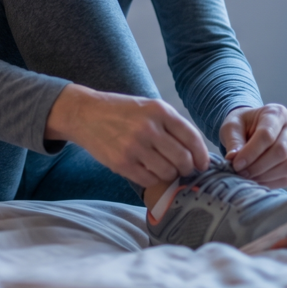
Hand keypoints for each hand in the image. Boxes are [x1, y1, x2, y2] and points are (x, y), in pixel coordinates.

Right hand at [45, 83, 209, 187]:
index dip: (201, 156)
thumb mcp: (148, 107)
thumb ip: (171, 124)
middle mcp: (149, 128)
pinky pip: (149, 180)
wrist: (84, 113)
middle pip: (183, 159)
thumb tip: (195, 152)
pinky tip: (147, 171)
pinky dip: (152, 179)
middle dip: (187, 168)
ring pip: (167, 172)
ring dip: (168, 175)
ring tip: (161, 168)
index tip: (202, 164)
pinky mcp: (121, 162)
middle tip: (182, 169)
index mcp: (159, 111)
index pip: (192, 138)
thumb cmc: (120, 111)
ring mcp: (134, 146)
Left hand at [219, 104, 286, 187]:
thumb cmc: (241, 124)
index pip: (267, 135)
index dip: (251, 152)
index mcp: (276, 113)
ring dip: (265, 175)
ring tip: (246, 177)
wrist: (249, 127)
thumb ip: (233, 142)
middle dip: (258, 166)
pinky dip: (270, 182)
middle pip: (281, 151)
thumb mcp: (231, 127)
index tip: (235, 164)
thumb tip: (233, 159)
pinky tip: (255, 180)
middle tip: (239, 172)